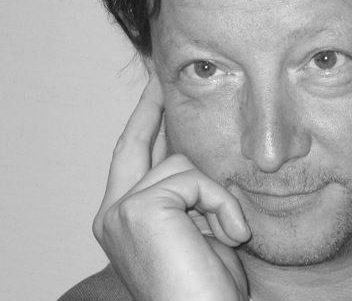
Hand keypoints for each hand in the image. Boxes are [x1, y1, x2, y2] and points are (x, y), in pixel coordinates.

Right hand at [93, 76, 251, 300]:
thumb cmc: (206, 286)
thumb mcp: (197, 227)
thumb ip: (188, 192)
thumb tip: (194, 155)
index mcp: (123, 219)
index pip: (132, 157)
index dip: (144, 123)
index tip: (156, 94)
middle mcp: (112, 213)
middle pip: (133, 142)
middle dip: (149, 106)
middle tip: (160, 78)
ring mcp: (120, 211)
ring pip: (179, 162)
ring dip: (215, 194)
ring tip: (232, 231)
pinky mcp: (139, 209)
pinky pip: (193, 179)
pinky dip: (220, 203)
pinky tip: (232, 234)